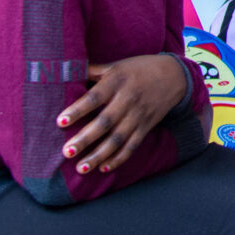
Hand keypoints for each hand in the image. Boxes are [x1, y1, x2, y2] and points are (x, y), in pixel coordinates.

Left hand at [59, 53, 193, 174]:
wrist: (174, 75)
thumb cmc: (138, 69)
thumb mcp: (116, 66)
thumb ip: (93, 71)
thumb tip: (67, 71)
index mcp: (117, 81)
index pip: (95, 97)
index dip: (78, 109)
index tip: (60, 122)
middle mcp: (128, 99)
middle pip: (105, 122)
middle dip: (86, 138)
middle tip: (67, 152)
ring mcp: (138, 115)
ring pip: (118, 139)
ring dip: (99, 155)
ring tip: (81, 167)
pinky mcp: (146, 126)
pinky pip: (132, 145)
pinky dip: (119, 158)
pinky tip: (104, 168)